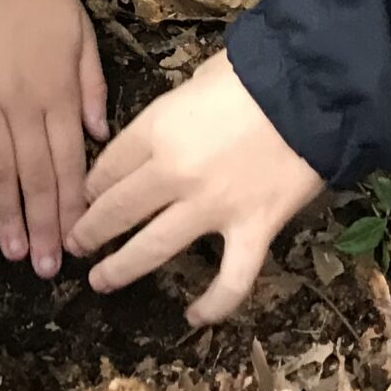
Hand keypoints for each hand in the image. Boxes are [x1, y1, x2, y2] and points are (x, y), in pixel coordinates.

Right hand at [0, 0, 107, 276]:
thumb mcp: (82, 33)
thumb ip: (92, 86)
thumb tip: (98, 139)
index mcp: (58, 90)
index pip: (69, 161)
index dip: (72, 206)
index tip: (74, 244)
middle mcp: (22, 102)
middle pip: (34, 173)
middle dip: (40, 224)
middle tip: (42, 269)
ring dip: (6, 211)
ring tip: (11, 251)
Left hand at [66, 51, 323, 324]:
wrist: (313, 89)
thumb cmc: (255, 73)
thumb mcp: (197, 79)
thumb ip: (174, 112)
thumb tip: (169, 129)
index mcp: (157, 129)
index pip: (108, 165)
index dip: (91, 185)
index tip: (85, 197)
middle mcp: (174, 174)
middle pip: (117, 209)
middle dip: (90, 230)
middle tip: (76, 242)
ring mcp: (212, 207)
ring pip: (153, 249)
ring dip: (120, 268)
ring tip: (100, 281)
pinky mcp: (253, 231)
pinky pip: (230, 280)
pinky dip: (212, 305)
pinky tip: (193, 316)